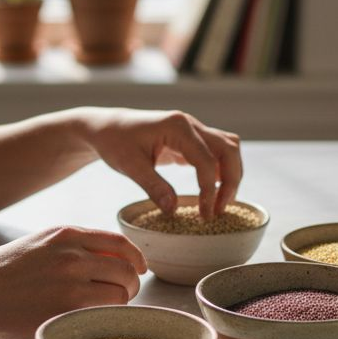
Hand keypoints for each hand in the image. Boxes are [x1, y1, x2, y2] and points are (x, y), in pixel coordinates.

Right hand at [0, 226, 146, 338]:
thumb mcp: (36, 245)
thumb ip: (68, 247)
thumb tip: (102, 258)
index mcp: (65, 234)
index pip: (119, 242)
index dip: (135, 257)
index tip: (139, 269)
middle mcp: (72, 253)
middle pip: (126, 268)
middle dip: (131, 285)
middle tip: (124, 297)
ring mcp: (71, 281)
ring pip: (120, 292)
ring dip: (121, 304)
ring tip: (107, 312)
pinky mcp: (67, 309)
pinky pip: (105, 313)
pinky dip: (107, 318)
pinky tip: (97, 322)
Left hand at [77, 108, 242, 216]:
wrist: (106, 127)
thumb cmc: (114, 142)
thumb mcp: (130, 166)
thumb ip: (153, 186)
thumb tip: (174, 210)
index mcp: (177, 127)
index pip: (207, 160)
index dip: (210, 190)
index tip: (204, 214)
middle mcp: (190, 124)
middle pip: (229, 150)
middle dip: (231, 182)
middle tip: (219, 210)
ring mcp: (192, 129)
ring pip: (228, 148)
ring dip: (231, 175)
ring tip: (220, 203)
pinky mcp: (190, 139)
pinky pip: (216, 152)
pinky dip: (221, 171)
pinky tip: (213, 191)